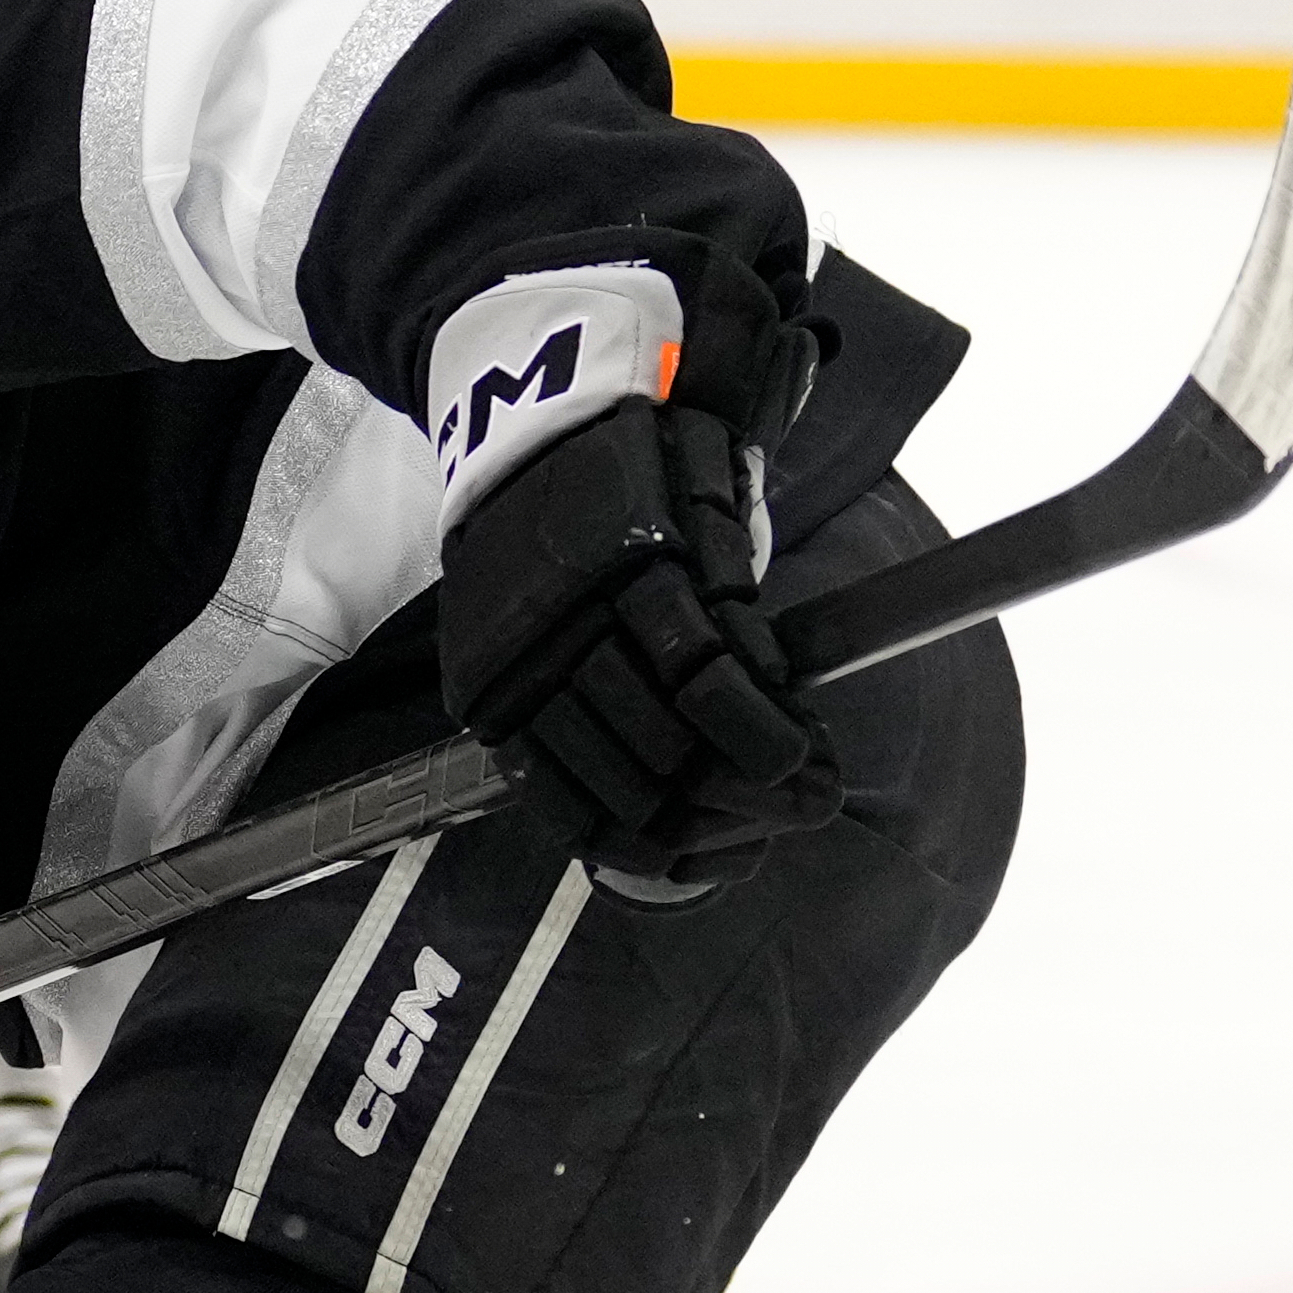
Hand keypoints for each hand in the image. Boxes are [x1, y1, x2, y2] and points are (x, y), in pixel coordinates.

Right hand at [440, 366, 837, 887]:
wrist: (516, 440)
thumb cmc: (638, 465)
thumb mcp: (704, 495)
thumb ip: (735, 592)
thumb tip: (778, 694)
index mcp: (625, 558)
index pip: (699, 676)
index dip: (762, 737)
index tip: (807, 762)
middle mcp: (561, 618)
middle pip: (658, 744)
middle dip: (744, 794)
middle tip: (803, 805)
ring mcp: (515, 664)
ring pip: (605, 782)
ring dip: (690, 826)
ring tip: (748, 832)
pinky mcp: (485, 696)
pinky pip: (547, 794)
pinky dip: (612, 838)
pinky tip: (672, 852)